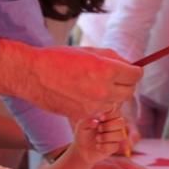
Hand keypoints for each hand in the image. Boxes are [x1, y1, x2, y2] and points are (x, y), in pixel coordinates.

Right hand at [15, 45, 141, 118]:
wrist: (32, 75)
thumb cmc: (57, 59)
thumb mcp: (89, 52)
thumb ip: (112, 59)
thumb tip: (128, 65)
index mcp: (106, 70)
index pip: (136, 75)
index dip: (133, 72)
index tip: (128, 71)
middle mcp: (103, 90)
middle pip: (129, 92)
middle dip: (125, 85)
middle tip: (114, 80)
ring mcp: (93, 106)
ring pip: (114, 104)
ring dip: (110, 97)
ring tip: (94, 87)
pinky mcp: (82, 116)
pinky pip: (98, 111)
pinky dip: (95, 105)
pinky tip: (81, 95)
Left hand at [72, 112, 125, 163]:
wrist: (81, 149)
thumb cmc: (83, 134)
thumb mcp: (81, 126)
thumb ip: (87, 121)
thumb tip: (96, 122)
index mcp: (108, 118)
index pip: (116, 112)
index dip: (111, 114)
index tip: (101, 118)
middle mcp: (115, 126)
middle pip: (121, 122)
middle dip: (109, 126)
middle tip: (99, 128)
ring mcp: (116, 137)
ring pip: (120, 135)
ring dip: (107, 136)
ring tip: (97, 138)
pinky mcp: (114, 147)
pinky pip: (115, 146)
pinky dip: (104, 146)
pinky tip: (97, 146)